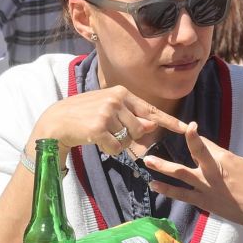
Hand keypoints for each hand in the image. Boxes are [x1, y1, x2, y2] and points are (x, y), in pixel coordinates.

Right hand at [28, 85, 184, 159]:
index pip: (150, 109)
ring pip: (129, 139)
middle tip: (112, 133)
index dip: (169, 121)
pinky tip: (96, 141)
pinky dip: (109, 150)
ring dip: (118, 143)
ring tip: (102, 135)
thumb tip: (152, 126)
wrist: (56, 120)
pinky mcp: (98, 128)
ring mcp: (107, 113)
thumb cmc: (84, 115)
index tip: (185, 127)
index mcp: (121, 92)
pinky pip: (116, 148)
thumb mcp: (109, 108)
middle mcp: (116, 100)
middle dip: (130, 137)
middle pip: (140, 129)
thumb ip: (131, 115)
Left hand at [142, 121, 242, 242]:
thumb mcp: (241, 164)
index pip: (204, 144)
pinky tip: (154, 185)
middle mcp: (211, 172)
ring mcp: (205, 188)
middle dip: (177, 146)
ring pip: (180, 175)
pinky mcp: (203, 202)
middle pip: (189, 157)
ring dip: (162, 168)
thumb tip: (207, 150)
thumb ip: (222, 157)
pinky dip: (168, 190)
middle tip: (158, 142)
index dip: (193, 134)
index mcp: (224, 160)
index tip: (188, 126)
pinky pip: (181, 195)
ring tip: (147, 162)